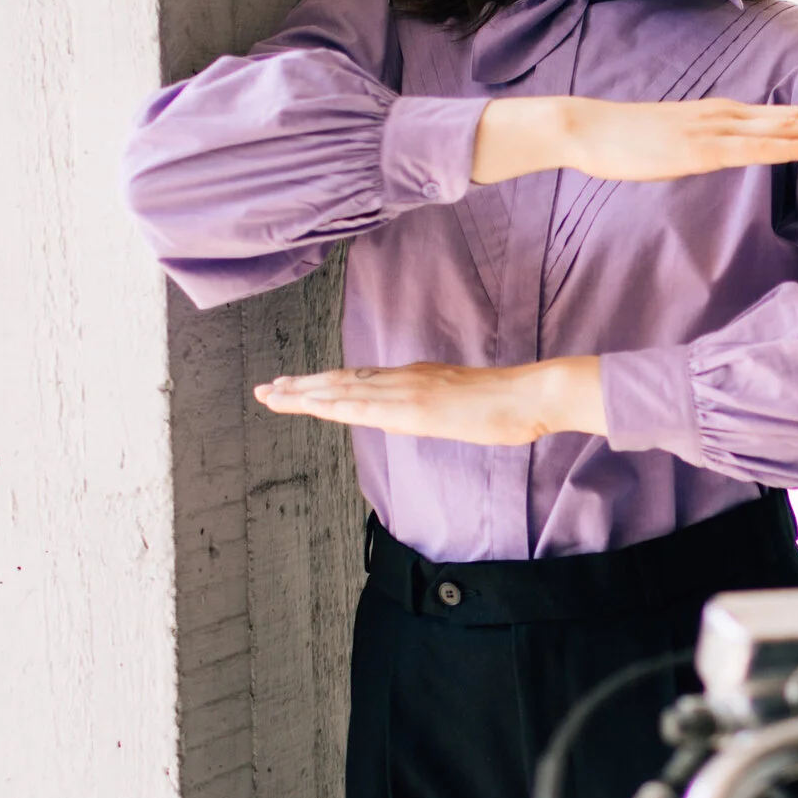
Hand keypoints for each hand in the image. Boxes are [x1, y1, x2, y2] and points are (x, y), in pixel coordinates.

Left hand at [253, 355, 607, 443]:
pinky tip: (314, 407)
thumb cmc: (506, 403)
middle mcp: (404, 379)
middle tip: (264, 391)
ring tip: (274, 396)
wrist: (533, 394)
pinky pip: (367, 406)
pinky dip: (335, 404)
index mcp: (413, 378)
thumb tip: (400, 419)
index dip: (322, 384)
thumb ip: (425, 409)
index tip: (293, 387)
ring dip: (306, 393)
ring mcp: (409, 390)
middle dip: (300, 388)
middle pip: (341, 382)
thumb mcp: (458, 407)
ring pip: (345, 390)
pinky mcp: (417, 406)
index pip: (357, 381)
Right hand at [472, 96, 797, 184]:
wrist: (586, 128)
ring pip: (787, 129)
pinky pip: (755, 149)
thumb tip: (730, 156)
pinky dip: (792, 146)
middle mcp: (729, 115)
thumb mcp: (678, 142)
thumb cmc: (627, 140)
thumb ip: (708, 145)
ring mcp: (716, 130)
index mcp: (725, 114)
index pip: (788, 116)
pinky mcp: (701, 149)